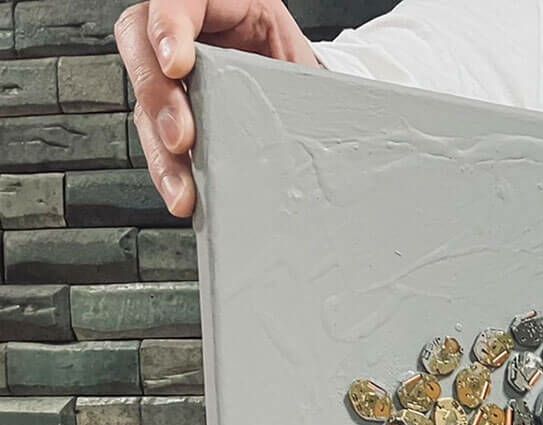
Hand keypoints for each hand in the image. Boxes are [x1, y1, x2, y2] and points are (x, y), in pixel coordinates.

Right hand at [115, 0, 319, 218]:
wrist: (307, 102)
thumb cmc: (300, 73)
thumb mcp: (299, 63)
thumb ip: (288, 74)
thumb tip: (304, 120)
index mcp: (220, 3)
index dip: (168, 28)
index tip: (177, 65)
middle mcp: (185, 32)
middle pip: (141, 47)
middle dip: (157, 96)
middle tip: (180, 138)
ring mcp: (172, 73)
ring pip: (144, 100)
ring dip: (160, 150)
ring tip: (181, 188)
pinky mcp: (172, 111)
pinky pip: (158, 137)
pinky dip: (169, 170)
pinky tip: (182, 194)